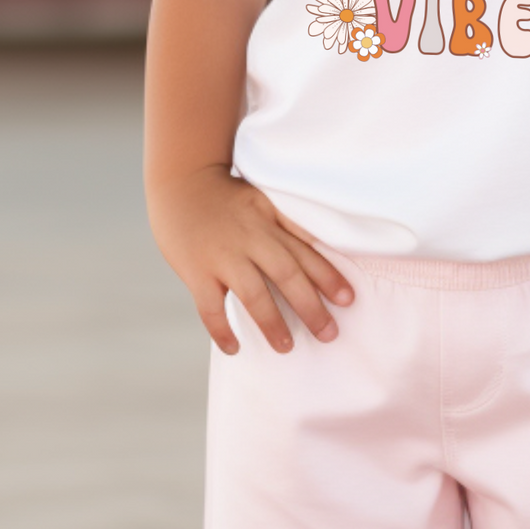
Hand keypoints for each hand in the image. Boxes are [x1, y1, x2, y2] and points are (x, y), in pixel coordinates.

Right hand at [149, 163, 354, 355]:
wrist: (181, 180)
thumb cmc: (228, 195)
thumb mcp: (264, 200)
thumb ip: (288, 224)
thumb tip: (323, 253)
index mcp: (270, 218)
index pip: (305, 249)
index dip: (328, 275)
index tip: (348, 299)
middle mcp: (250, 236)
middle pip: (287, 273)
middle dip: (311, 307)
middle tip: (329, 334)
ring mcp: (222, 255)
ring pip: (253, 294)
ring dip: (272, 323)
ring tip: (286, 347)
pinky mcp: (195, 270)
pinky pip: (210, 307)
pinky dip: (222, 330)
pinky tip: (234, 348)